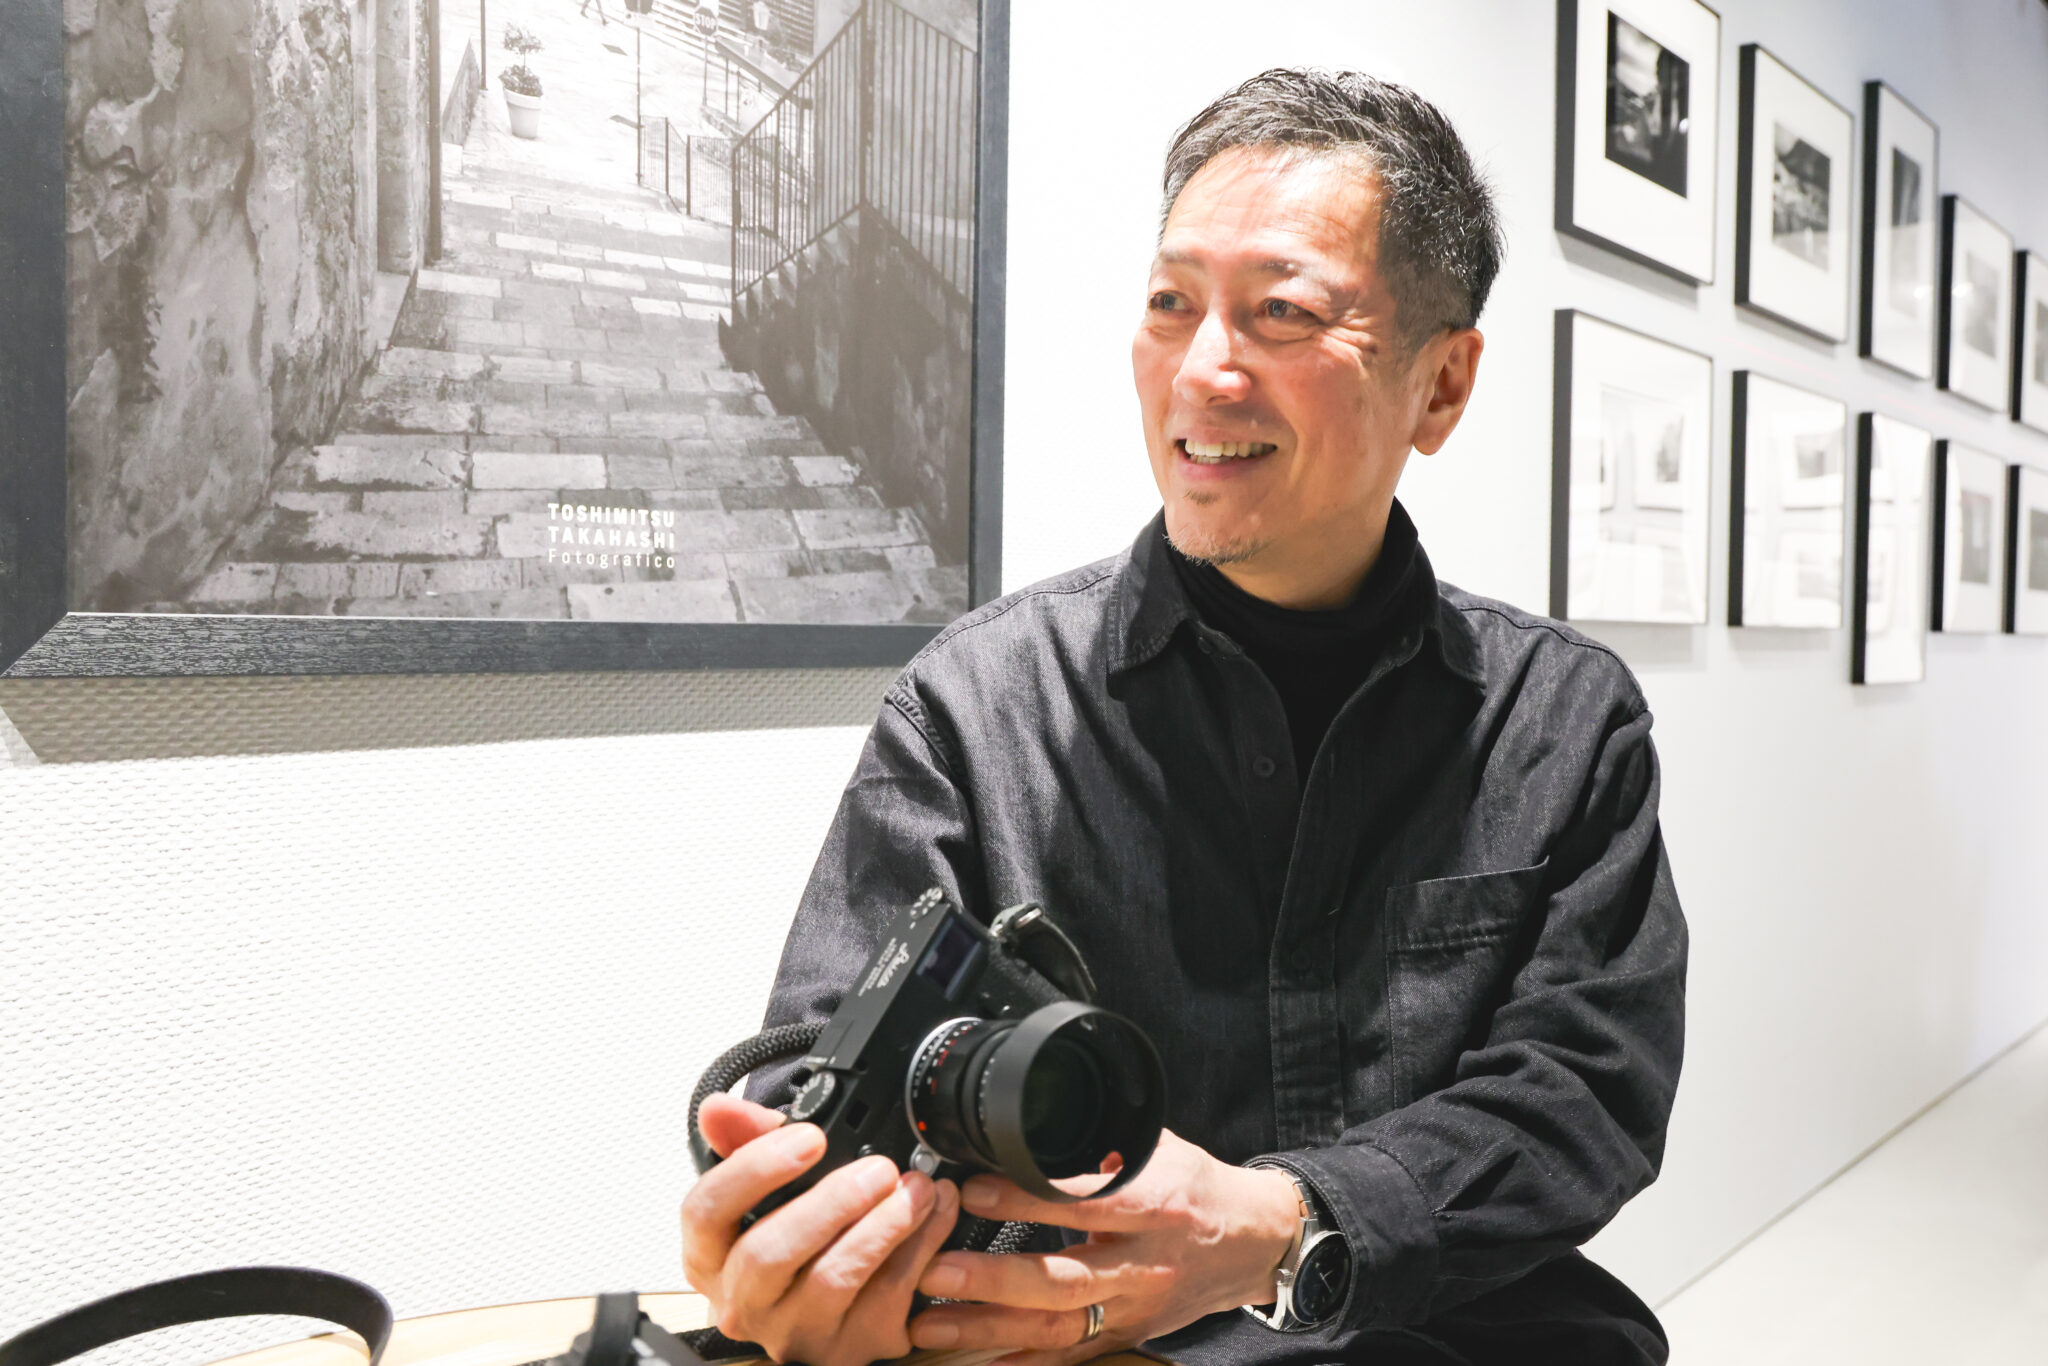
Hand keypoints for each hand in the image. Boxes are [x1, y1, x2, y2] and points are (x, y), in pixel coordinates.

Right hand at [679, 1092, 961, 1365]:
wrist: (826, 1313)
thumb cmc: (790, 1243)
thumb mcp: (765, 1193)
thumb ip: (748, 1143)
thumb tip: (719, 1109)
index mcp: (711, 1256)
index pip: (706, 1211)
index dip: (755, 1169)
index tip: (809, 1138)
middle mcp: (743, 1302)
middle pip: (768, 1254)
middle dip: (831, 1203)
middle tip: (878, 1169)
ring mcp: (794, 1332)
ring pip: (832, 1282)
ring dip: (883, 1227)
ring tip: (917, 1188)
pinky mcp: (847, 1350)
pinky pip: (886, 1303)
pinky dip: (919, 1252)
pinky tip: (936, 1217)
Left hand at [905, 1128, 1300, 1364]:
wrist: (1256, 1242)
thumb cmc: (1201, 1188)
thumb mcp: (1160, 1146)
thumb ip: (1100, 1143)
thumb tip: (1036, 1128)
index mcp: (1156, 1204)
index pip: (1085, 1204)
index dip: (1026, 1199)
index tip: (973, 1190)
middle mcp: (1145, 1263)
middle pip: (1064, 1280)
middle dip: (992, 1280)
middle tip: (933, 1270)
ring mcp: (1136, 1307)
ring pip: (1058, 1325)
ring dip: (989, 1327)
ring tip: (930, 1324)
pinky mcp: (1130, 1333)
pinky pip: (1073, 1354)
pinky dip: (1025, 1362)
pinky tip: (980, 1362)